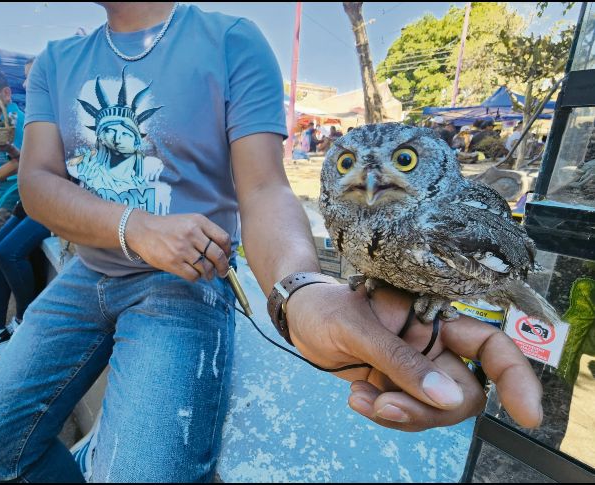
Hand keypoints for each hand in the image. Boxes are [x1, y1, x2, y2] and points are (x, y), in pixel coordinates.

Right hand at [126, 210, 231, 281]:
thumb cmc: (168, 227)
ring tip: (207, 274)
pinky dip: (196, 277)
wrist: (143, 230)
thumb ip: (205, 231)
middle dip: (223, 267)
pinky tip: (194, 273)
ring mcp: (182, 249)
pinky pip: (193, 275)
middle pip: (217, 255)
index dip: (228, 251)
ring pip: (206, 268)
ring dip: (209, 274)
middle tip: (222, 272)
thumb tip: (223, 250)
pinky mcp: (173, 262)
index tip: (226, 256)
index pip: (223, 238)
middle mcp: (192, 234)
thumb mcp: (188, 220)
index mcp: (198, 222)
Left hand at [286, 283, 542, 430]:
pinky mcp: (395, 387)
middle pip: (464, 393)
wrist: (297, 317)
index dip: (516, 377)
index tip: (527, 413)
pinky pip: (407, 414)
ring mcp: (414, 370)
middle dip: (430, 409)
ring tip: (360, 398)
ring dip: (401, 414)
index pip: (491, 346)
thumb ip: (401, 362)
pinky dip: (383, 414)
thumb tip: (449, 399)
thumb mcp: (358, 329)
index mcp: (435, 318)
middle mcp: (433, 346)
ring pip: (435, 410)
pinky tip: (356, 397)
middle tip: (386, 405)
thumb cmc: (325, 307)